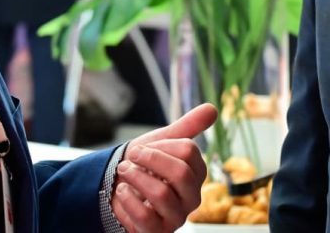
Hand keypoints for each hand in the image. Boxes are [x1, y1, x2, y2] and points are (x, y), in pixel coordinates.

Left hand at [110, 103, 217, 232]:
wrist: (116, 189)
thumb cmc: (144, 167)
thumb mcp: (162, 142)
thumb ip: (187, 127)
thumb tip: (212, 108)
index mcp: (196, 173)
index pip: (189, 152)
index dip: (161, 146)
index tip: (142, 147)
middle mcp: (191, 197)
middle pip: (180, 173)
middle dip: (149, 160)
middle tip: (130, 157)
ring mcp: (176, 217)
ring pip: (162, 194)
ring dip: (135, 178)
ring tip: (124, 172)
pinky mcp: (158, 232)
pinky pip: (145, 217)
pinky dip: (128, 200)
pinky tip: (123, 192)